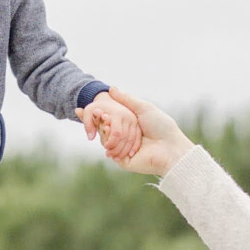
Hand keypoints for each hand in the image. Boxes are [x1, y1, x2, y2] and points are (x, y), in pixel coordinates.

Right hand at [78, 86, 193, 176]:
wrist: (170, 148)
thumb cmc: (161, 126)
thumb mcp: (143, 108)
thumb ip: (126, 99)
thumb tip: (111, 88)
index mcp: (130, 126)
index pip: (108, 120)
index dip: (95, 115)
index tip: (80, 109)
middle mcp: (125, 138)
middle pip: (103, 130)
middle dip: (96, 121)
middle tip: (91, 113)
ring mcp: (123, 150)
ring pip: (104, 140)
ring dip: (103, 130)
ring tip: (106, 122)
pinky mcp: (123, 161)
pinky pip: (110, 150)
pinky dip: (109, 141)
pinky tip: (109, 132)